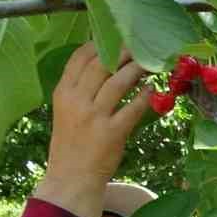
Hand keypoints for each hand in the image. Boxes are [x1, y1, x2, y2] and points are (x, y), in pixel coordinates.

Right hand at [33, 42, 152, 216]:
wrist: (71, 179)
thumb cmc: (71, 144)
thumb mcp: (66, 111)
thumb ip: (80, 90)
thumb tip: (105, 65)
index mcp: (63, 93)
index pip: (80, 58)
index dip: (100, 44)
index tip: (116, 38)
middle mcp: (76, 101)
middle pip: (102, 64)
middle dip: (124, 52)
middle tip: (140, 48)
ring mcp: (94, 117)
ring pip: (119, 82)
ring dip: (137, 69)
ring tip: (150, 65)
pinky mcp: (112, 133)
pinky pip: (133, 108)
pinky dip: (145, 96)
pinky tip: (153, 91)